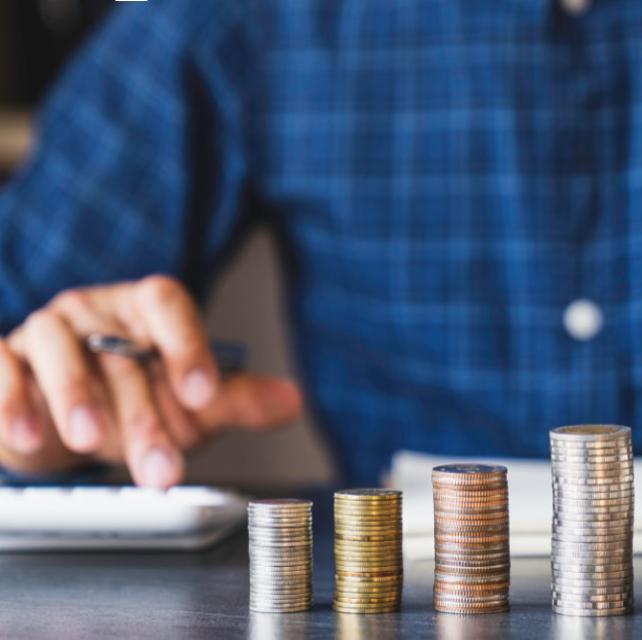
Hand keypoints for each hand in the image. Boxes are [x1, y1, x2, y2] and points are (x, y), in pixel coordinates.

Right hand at [0, 275, 302, 486]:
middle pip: (121, 354)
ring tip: (92, 441)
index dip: (187, 345)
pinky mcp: (4, 360)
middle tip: (161, 468)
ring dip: (76, 400)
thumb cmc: (135, 403)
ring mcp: (46, 332)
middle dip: (144, 417)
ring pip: (60, 354)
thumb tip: (292, 401)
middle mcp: (96, 313)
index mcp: (146, 310)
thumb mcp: (189, 405)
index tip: (203, 393)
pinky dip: (12, 403)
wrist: (66, 423)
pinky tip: (30, 436)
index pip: (168, 304)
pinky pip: (2, 369)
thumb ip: (235, 400)